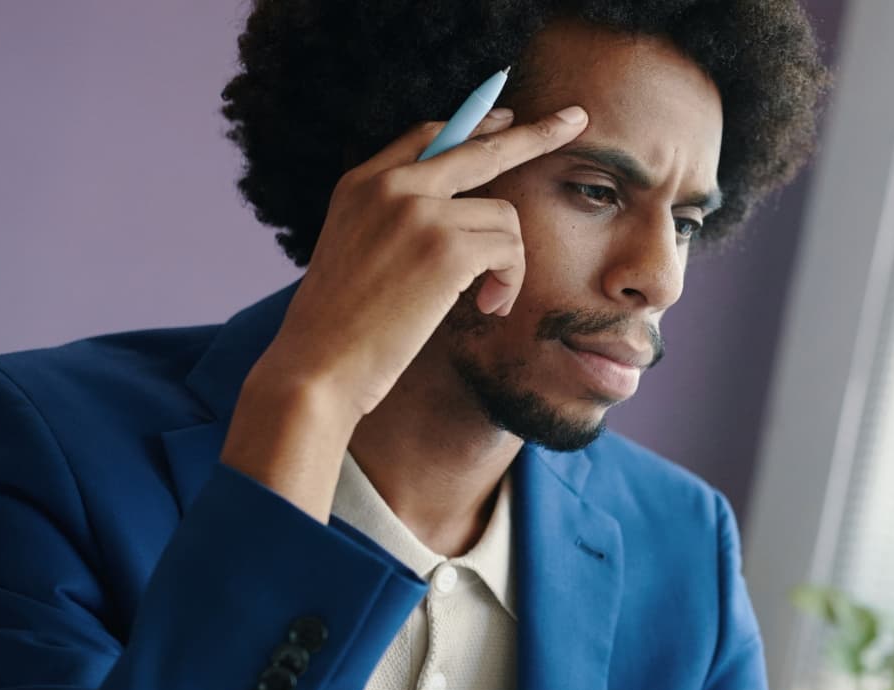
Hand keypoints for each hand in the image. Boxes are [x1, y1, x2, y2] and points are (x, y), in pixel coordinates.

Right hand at [249, 104, 591, 428]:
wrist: (318, 367)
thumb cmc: (338, 329)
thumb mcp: (354, 252)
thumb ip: (392, 219)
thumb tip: (457, 214)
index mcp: (362, 183)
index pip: (430, 136)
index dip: (476, 124)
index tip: (509, 117)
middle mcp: (391, 186)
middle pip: (482, 146)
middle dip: (537, 133)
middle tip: (576, 120)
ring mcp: (420, 212)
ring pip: (505, 215)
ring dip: (509, 263)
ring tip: (489, 299)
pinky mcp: (447, 248)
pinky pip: (509, 249)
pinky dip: (510, 282)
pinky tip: (488, 307)